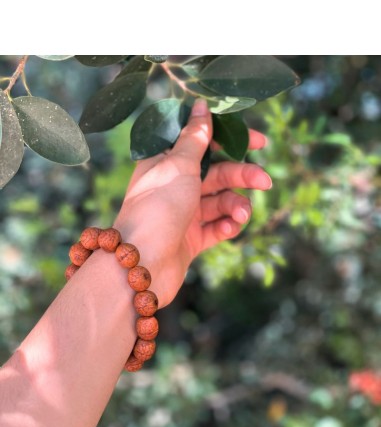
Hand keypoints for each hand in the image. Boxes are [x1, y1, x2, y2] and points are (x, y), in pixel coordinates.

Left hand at [114, 99, 271, 306]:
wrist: (141, 264)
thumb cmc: (157, 208)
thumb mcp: (178, 166)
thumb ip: (195, 138)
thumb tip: (202, 106)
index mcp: (166, 164)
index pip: (203, 144)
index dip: (231, 140)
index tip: (259, 142)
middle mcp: (175, 187)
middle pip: (217, 174)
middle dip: (242, 176)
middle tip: (265, 181)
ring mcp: (184, 214)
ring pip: (220, 202)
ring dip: (236, 206)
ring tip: (242, 214)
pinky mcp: (191, 240)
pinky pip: (216, 228)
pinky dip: (227, 226)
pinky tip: (231, 228)